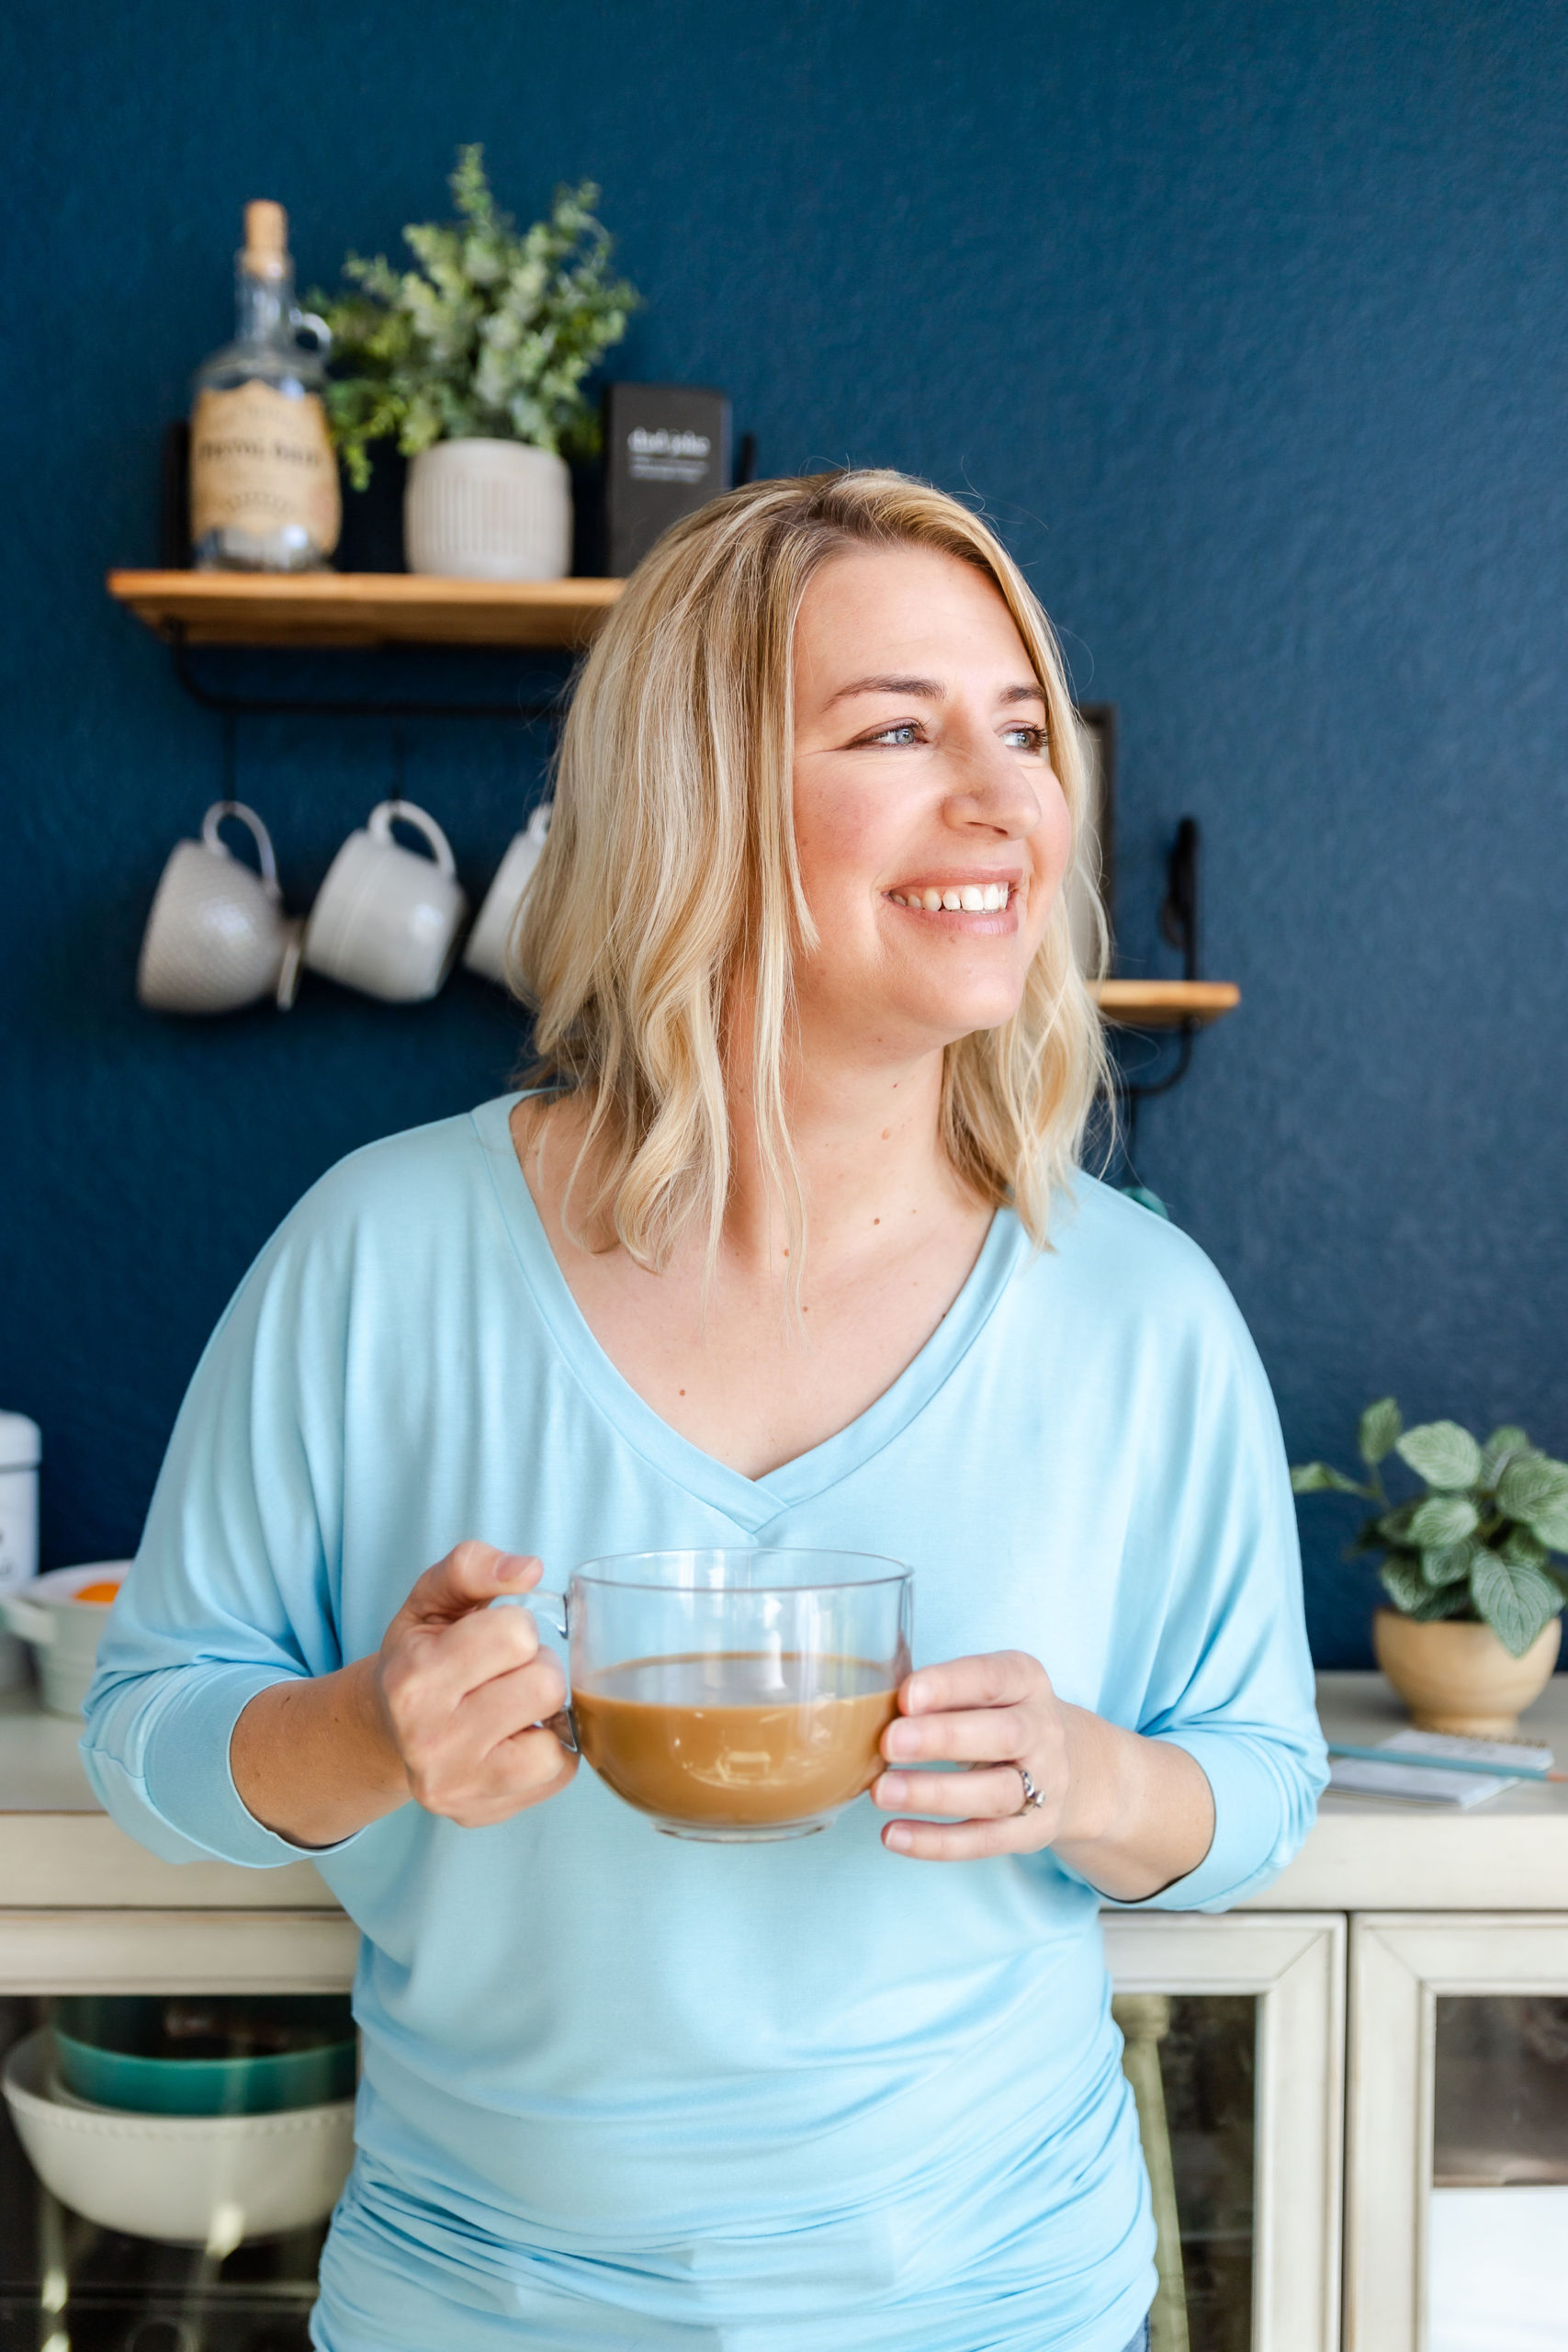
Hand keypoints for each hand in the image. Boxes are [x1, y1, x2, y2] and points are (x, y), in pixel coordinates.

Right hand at [370, 1541, 576, 1827]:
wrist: (385, 1730)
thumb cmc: (418, 1657)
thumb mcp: (431, 1599)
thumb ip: (472, 1566)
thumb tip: (529, 1569)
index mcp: (414, 1679)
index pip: (517, 1634)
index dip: (516, 1627)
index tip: (491, 1639)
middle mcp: (429, 1741)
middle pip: (545, 1686)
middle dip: (537, 1668)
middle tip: (506, 1674)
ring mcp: (455, 1786)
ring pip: (557, 1741)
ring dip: (546, 1716)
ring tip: (513, 1707)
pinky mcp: (478, 1814)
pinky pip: (559, 1774)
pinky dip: (550, 1751)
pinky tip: (516, 1738)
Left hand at [872, 1649, 1073, 1859]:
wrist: (1073, 1768)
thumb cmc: (999, 1716)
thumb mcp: (985, 1689)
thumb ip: (940, 1693)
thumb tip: (867, 1710)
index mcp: (1027, 1682)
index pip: (994, 1678)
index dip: (950, 1685)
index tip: (906, 1696)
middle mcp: (1043, 1731)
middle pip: (1004, 1736)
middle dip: (943, 1739)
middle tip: (889, 1743)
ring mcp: (1044, 1785)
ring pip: (994, 1794)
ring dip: (934, 1794)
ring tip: (881, 1792)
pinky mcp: (1031, 1832)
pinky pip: (984, 1841)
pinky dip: (936, 1842)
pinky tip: (893, 1835)